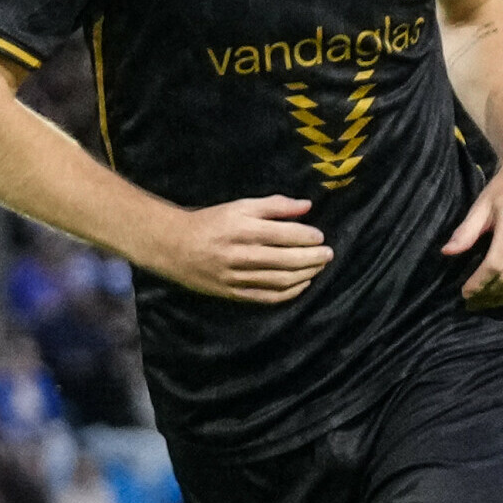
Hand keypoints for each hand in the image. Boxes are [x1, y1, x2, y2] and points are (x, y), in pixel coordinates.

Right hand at [159, 195, 331, 303]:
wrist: (173, 246)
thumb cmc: (211, 222)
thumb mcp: (239, 207)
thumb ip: (274, 206)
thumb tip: (307, 205)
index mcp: (242, 229)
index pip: (284, 234)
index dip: (307, 236)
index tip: (320, 236)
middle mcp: (240, 254)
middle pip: (286, 259)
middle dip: (313, 257)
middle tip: (328, 254)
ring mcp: (236, 277)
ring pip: (280, 280)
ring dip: (305, 274)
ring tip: (319, 267)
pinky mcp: (232, 293)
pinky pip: (266, 297)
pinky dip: (289, 293)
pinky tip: (303, 284)